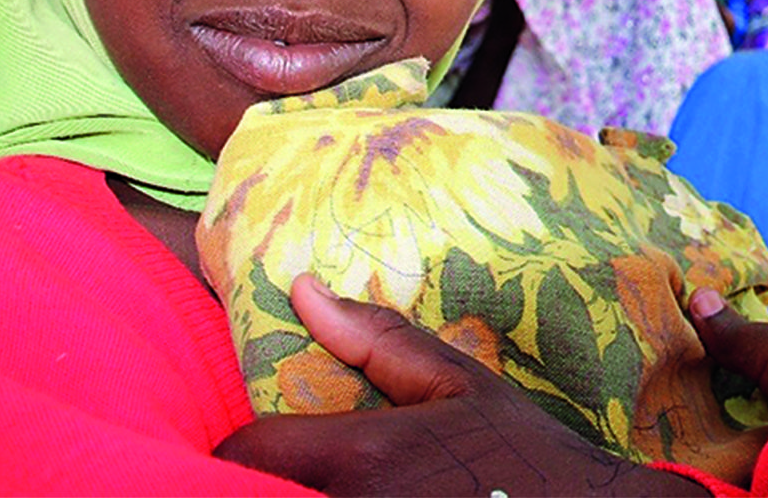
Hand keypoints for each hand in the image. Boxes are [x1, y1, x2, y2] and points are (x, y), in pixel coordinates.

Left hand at [214, 275, 708, 496]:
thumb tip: (301, 289)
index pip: (246, 450)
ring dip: (291, 497)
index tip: (275, 437)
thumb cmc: (520, 454)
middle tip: (291, 465)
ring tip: (315, 483)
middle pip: (253, 494)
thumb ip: (377, 340)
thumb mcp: (459, 384)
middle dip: (265, 479)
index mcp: (363, 456)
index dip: (249, 443)